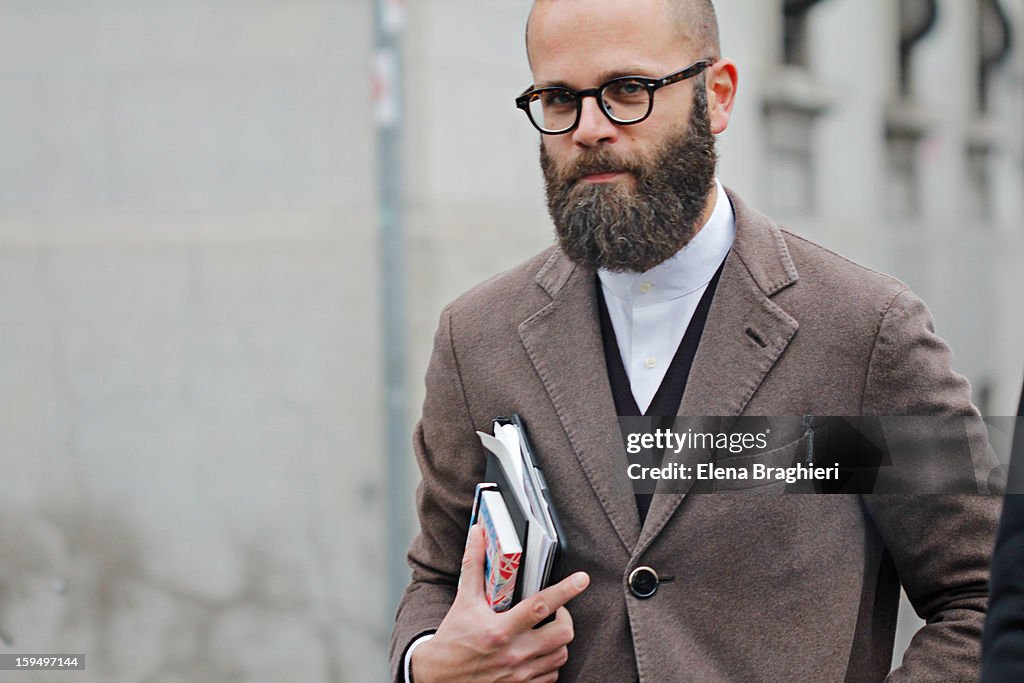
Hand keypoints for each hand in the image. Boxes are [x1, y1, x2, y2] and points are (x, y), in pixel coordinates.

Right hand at [411, 524, 589, 682]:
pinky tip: (540, 652)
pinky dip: (551, 662)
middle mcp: (513, 654)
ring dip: (559, 640)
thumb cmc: (453, 638)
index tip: (582, 579)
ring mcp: (519, 675)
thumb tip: (477, 533)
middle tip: (556, 611)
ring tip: (547, 630)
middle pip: (562, 634)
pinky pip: (552, 676)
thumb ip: (473, 564)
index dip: (566, 590)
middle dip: (566, 618)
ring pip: (561, 655)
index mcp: (500, 630)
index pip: (541, 606)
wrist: (438, 678)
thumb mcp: (463, 600)